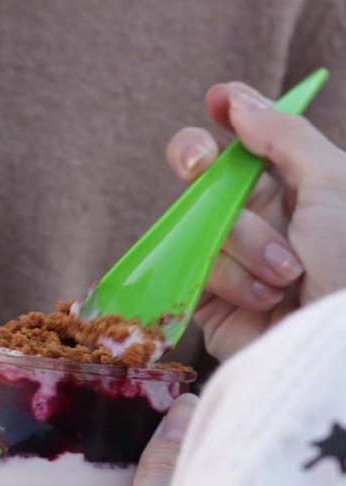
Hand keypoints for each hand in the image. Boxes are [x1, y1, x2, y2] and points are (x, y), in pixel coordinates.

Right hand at [166, 82, 345, 359]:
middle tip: (201, 166)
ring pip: (201, 221)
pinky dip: (231, 279)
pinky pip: (195, 266)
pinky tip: (266, 298)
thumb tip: (236, 98)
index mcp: (294, 184)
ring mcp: (229, 254)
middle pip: (202, 170)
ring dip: (244, 243)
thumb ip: (282, 135)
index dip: (228, 114)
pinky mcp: (207, 295)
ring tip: (288, 272)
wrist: (338, 346)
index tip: (217, 100)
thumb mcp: (332, 184)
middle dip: (198, 162)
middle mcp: (258, 215)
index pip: (248, 139)